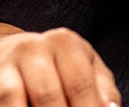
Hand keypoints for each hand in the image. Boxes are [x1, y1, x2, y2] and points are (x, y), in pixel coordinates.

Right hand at [0, 26, 118, 106]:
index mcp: (64, 43)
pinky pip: (3, 105)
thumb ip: (102, 89)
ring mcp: (7, 65)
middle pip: (48, 97)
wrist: (12, 53)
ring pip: (15, 101)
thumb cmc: (56, 65)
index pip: (79, 84)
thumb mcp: (84, 66)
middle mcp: (34, 49)